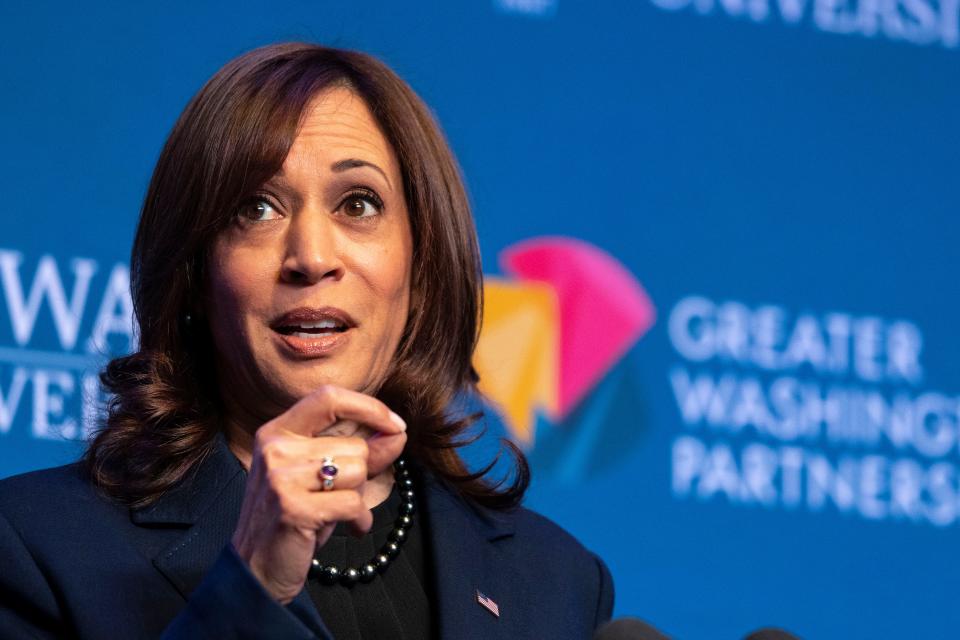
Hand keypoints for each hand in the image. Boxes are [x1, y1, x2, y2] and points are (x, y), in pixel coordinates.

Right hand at [230, 385, 406, 603]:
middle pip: (354, 446)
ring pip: (357, 472)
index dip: (370, 407)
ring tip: (332, 511)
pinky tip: (345, 528)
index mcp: (278, 431)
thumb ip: (361, 451)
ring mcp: (280, 477)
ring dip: (357, 497)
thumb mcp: (327, 477)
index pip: (329, 397)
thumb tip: (398, 432)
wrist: (257, 569)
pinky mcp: (292, 507)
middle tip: (336, 497)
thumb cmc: (297, 517)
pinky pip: (353, 503)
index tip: (396, 425)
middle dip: (361, 475)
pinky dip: (359, 520)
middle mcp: (275, 448)